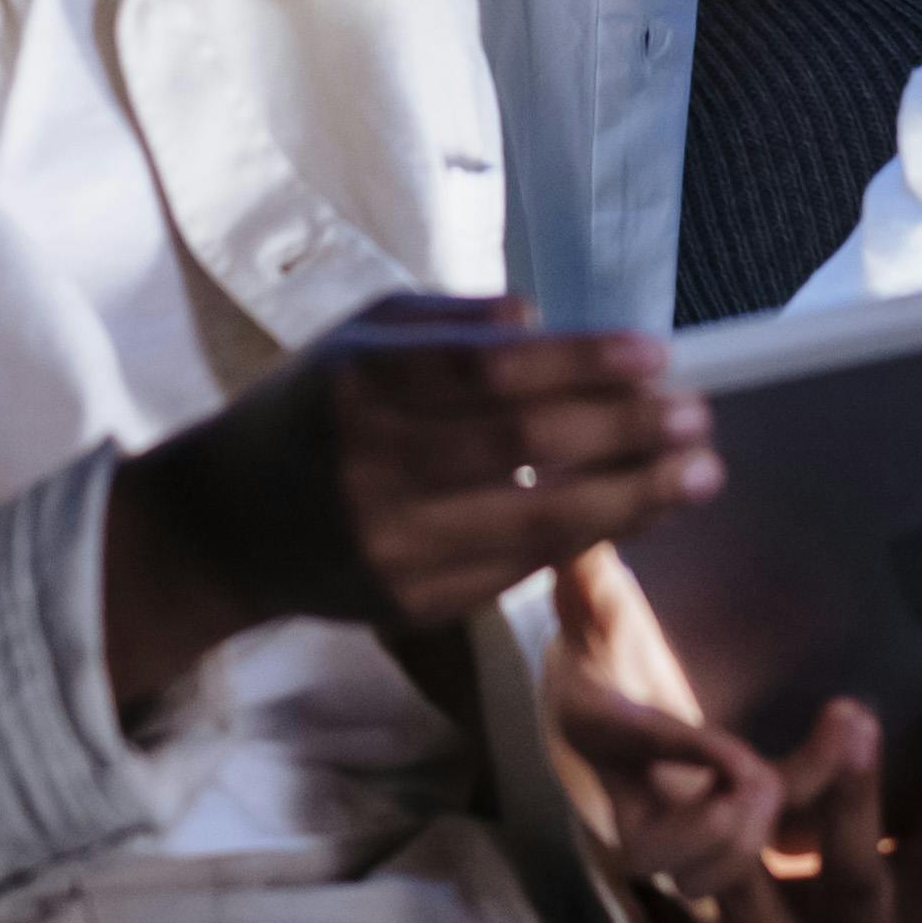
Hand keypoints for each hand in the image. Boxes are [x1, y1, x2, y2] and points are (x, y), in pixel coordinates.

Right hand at [103, 294, 721, 715]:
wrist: (220, 529)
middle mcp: (375, 467)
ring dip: (636, 496)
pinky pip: (522, 568)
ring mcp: (395, 545)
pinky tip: (637, 510)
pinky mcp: (414, 603)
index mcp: (363, 383)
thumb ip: (451, 320)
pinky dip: (589, 538)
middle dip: (630, 430)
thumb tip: (545, 319)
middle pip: (530, 446)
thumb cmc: (307, 413)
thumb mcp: (359, 338)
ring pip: (540, 521)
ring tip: (700, 471)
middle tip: (697, 415)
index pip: (494, 371)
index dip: (584, 363)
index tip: (656, 355)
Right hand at [546, 555, 921, 922]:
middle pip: (848, 891)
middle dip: (854, 813)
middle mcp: (825, 921)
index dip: (730, 853)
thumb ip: (599, 638)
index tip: (737, 777)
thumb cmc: (680, 744)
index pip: (725, 893)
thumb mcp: (617, 694)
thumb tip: (580, 554)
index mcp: (725, 896)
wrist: (769, 786)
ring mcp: (913, 897)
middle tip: (850, 717)